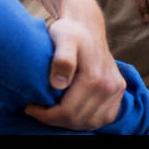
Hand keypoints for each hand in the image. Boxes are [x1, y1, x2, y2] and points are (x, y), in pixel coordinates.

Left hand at [24, 11, 126, 129]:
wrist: (86, 25)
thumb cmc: (69, 31)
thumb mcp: (62, 38)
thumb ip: (62, 59)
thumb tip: (58, 84)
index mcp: (95, 77)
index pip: (68, 111)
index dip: (46, 115)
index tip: (30, 107)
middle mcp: (110, 87)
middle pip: (78, 120)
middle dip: (54, 120)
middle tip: (36, 110)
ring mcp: (116, 91)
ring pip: (90, 123)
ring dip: (69, 122)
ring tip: (50, 112)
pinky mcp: (118, 93)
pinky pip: (103, 119)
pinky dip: (85, 121)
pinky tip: (70, 113)